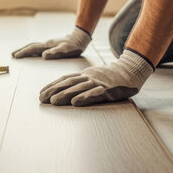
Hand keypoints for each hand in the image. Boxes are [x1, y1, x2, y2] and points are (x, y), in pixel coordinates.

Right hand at [12, 27, 90, 58]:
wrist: (80, 37)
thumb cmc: (74, 45)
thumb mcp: (66, 50)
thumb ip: (55, 53)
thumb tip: (43, 56)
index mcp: (48, 45)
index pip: (33, 49)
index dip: (24, 53)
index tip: (15, 56)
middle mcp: (47, 44)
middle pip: (31, 46)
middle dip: (22, 50)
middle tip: (13, 55)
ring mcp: (49, 44)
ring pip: (34, 46)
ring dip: (26, 50)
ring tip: (19, 53)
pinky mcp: (52, 45)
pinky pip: (39, 47)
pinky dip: (33, 50)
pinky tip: (33, 53)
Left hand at [39, 49, 153, 105]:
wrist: (131, 70)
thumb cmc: (111, 76)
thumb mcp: (94, 76)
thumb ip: (82, 82)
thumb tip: (67, 91)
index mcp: (85, 74)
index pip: (65, 79)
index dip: (52, 86)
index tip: (41, 93)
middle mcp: (89, 77)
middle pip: (69, 83)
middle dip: (54, 91)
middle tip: (41, 99)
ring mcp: (99, 82)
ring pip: (79, 88)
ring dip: (65, 95)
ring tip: (53, 102)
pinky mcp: (109, 89)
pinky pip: (95, 93)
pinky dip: (85, 97)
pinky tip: (75, 102)